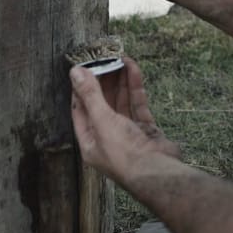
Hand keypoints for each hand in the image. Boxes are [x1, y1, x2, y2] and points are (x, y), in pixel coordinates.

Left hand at [70, 56, 179, 182]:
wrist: (157, 172)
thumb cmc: (124, 153)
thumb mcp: (102, 121)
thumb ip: (90, 95)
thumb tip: (75, 72)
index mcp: (90, 142)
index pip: (81, 110)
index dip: (81, 89)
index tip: (84, 69)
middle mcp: (108, 139)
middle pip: (103, 104)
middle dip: (104, 82)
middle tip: (105, 60)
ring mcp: (129, 134)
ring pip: (122, 102)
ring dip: (120, 81)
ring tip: (119, 59)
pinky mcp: (146, 131)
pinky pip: (138, 105)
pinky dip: (135, 87)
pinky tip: (133, 69)